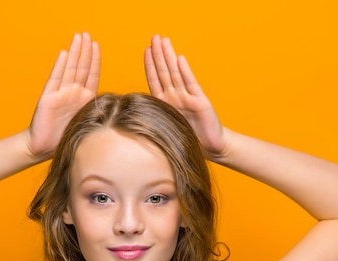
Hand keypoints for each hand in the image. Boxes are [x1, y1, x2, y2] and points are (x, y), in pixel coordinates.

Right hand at [26, 33, 100, 158]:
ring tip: (78, 37)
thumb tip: (122, 112)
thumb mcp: (88, 124)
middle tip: (87, 34)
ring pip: (70, 69)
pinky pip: (55, 79)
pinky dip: (60, 66)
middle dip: (85, 51)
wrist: (43, 149)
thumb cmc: (65, 139)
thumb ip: (99, 115)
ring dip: (75, 52)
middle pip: (81, 68)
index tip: (97, 45)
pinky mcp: (48, 98)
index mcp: (85, 100)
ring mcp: (60, 94)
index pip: (91, 75)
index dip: (94, 60)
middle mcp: (73, 94)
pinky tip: (64, 53)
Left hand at [145, 35, 225, 157]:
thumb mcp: (165, 128)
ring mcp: (188, 98)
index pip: (155, 80)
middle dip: (159, 54)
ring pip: (176, 74)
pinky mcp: (200, 101)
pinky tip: (180, 59)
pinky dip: (185, 71)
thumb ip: (153, 118)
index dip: (150, 65)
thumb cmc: (188, 139)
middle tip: (155, 37)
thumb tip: (126, 116)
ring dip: (169, 57)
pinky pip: (191, 84)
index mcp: (165, 103)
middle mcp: (175, 97)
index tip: (146, 50)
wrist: (211, 147)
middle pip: (165, 72)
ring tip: (165, 41)